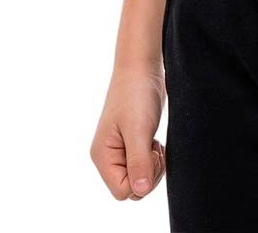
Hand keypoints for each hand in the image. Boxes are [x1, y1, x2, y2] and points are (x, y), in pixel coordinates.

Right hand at [90, 64, 167, 199]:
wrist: (142, 66)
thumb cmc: (136, 94)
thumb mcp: (139, 129)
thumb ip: (138, 162)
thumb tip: (141, 191)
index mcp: (102, 156)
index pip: (122, 191)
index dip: (142, 179)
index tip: (150, 152)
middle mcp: (108, 157)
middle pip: (131, 188)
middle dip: (149, 173)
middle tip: (155, 147)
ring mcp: (120, 151)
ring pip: (139, 178)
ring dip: (153, 165)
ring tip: (154, 142)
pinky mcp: (132, 144)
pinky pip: (143, 166)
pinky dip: (153, 158)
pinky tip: (154, 141)